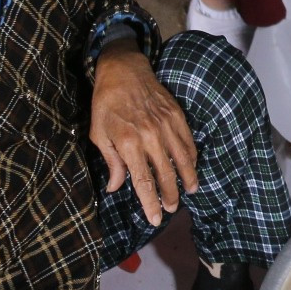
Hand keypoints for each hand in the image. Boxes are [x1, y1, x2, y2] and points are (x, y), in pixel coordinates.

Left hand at [90, 42, 197, 224]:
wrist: (123, 70)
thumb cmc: (106, 104)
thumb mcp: (99, 134)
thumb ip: (111, 162)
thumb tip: (115, 187)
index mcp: (129, 144)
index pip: (143, 181)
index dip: (150, 203)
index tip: (154, 218)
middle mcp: (151, 137)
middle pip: (166, 175)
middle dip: (170, 196)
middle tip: (171, 209)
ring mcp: (166, 126)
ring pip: (182, 160)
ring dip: (187, 179)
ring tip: (189, 192)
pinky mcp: (176, 116)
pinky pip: (188, 142)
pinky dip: (191, 157)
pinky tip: (191, 167)